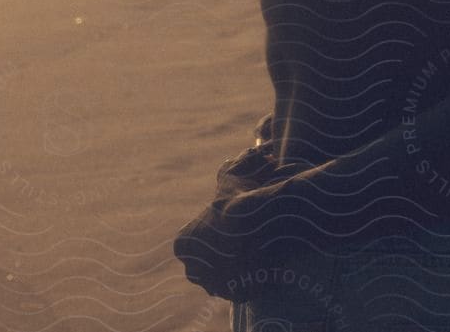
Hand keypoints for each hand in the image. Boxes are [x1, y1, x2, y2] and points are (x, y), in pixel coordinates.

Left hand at [173, 145, 287, 298]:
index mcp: (183, 244)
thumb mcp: (230, 177)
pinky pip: (244, 288)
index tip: (237, 227)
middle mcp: (192, 269)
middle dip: (225, 256)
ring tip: (260, 253)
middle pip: (209, 264)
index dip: (219, 234)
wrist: (258, 223)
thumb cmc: (240, 198)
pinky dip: (253, 280)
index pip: (198, 243)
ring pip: (226, 279)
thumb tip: (247, 153)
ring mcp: (213, 285)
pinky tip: (266, 266)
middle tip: (249, 241)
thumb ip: (230, 172)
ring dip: (239, 270)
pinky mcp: (235, 296)